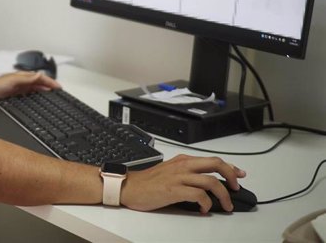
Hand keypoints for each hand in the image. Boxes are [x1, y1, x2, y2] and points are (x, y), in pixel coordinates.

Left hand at [0, 71, 60, 101]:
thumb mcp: (14, 81)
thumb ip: (27, 78)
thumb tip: (40, 74)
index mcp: (23, 76)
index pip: (41, 77)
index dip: (51, 81)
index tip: (58, 87)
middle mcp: (22, 81)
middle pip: (40, 82)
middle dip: (50, 85)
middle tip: (58, 91)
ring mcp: (19, 88)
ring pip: (36, 88)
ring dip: (44, 90)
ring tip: (52, 95)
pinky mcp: (16, 94)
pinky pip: (30, 94)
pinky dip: (37, 95)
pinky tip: (38, 100)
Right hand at [120, 154, 246, 212]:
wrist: (128, 187)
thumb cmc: (147, 182)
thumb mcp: (169, 172)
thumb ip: (186, 174)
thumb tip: (205, 184)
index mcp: (182, 161)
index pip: (212, 160)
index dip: (229, 167)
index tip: (239, 174)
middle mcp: (182, 166)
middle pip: (215, 164)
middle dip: (231, 176)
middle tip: (236, 188)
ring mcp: (178, 177)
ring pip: (210, 181)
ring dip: (223, 195)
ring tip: (226, 205)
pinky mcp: (173, 190)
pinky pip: (198, 195)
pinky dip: (206, 204)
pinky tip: (205, 210)